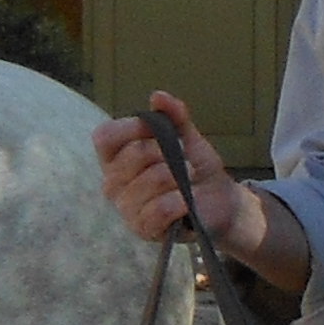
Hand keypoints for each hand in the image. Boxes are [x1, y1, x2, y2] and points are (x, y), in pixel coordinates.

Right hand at [94, 92, 269, 268]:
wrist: (220, 202)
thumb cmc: (196, 169)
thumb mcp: (188, 138)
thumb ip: (174, 116)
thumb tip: (158, 96)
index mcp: (116, 157)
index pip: (104, 137)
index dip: (130, 128)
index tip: (155, 129)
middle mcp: (113, 182)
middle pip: (129, 157)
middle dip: (163, 154)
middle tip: (182, 160)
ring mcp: (125, 207)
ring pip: (145, 184)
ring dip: (175, 179)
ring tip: (187, 181)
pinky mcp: (141, 229)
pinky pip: (156, 210)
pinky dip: (176, 202)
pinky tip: (185, 202)